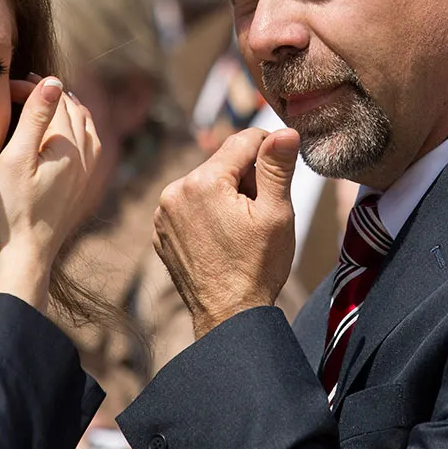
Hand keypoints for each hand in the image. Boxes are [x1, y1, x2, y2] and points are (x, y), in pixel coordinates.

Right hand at [0, 76, 100, 309]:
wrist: (25, 254)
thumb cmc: (12, 208)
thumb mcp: (16, 158)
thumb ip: (36, 117)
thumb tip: (54, 81)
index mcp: (70, 145)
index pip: (55, 100)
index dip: (31, 88)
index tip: (7, 88)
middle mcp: (87, 156)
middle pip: (74, 110)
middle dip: (49, 95)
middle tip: (21, 90)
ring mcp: (88, 173)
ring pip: (86, 127)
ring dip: (66, 110)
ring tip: (46, 103)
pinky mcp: (83, 187)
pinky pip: (88, 146)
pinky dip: (75, 130)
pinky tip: (62, 136)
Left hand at [153, 127, 298, 337]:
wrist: (228, 316)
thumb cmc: (257, 267)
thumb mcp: (276, 214)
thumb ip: (278, 167)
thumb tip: (286, 132)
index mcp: (203, 182)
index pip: (243, 141)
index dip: (269, 149)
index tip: (283, 168)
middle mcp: (174, 192)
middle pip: (223, 164)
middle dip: (246, 179)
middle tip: (262, 212)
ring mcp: (163, 214)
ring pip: (206, 184)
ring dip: (226, 195)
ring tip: (241, 230)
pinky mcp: (161, 232)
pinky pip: (190, 207)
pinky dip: (207, 214)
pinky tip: (222, 239)